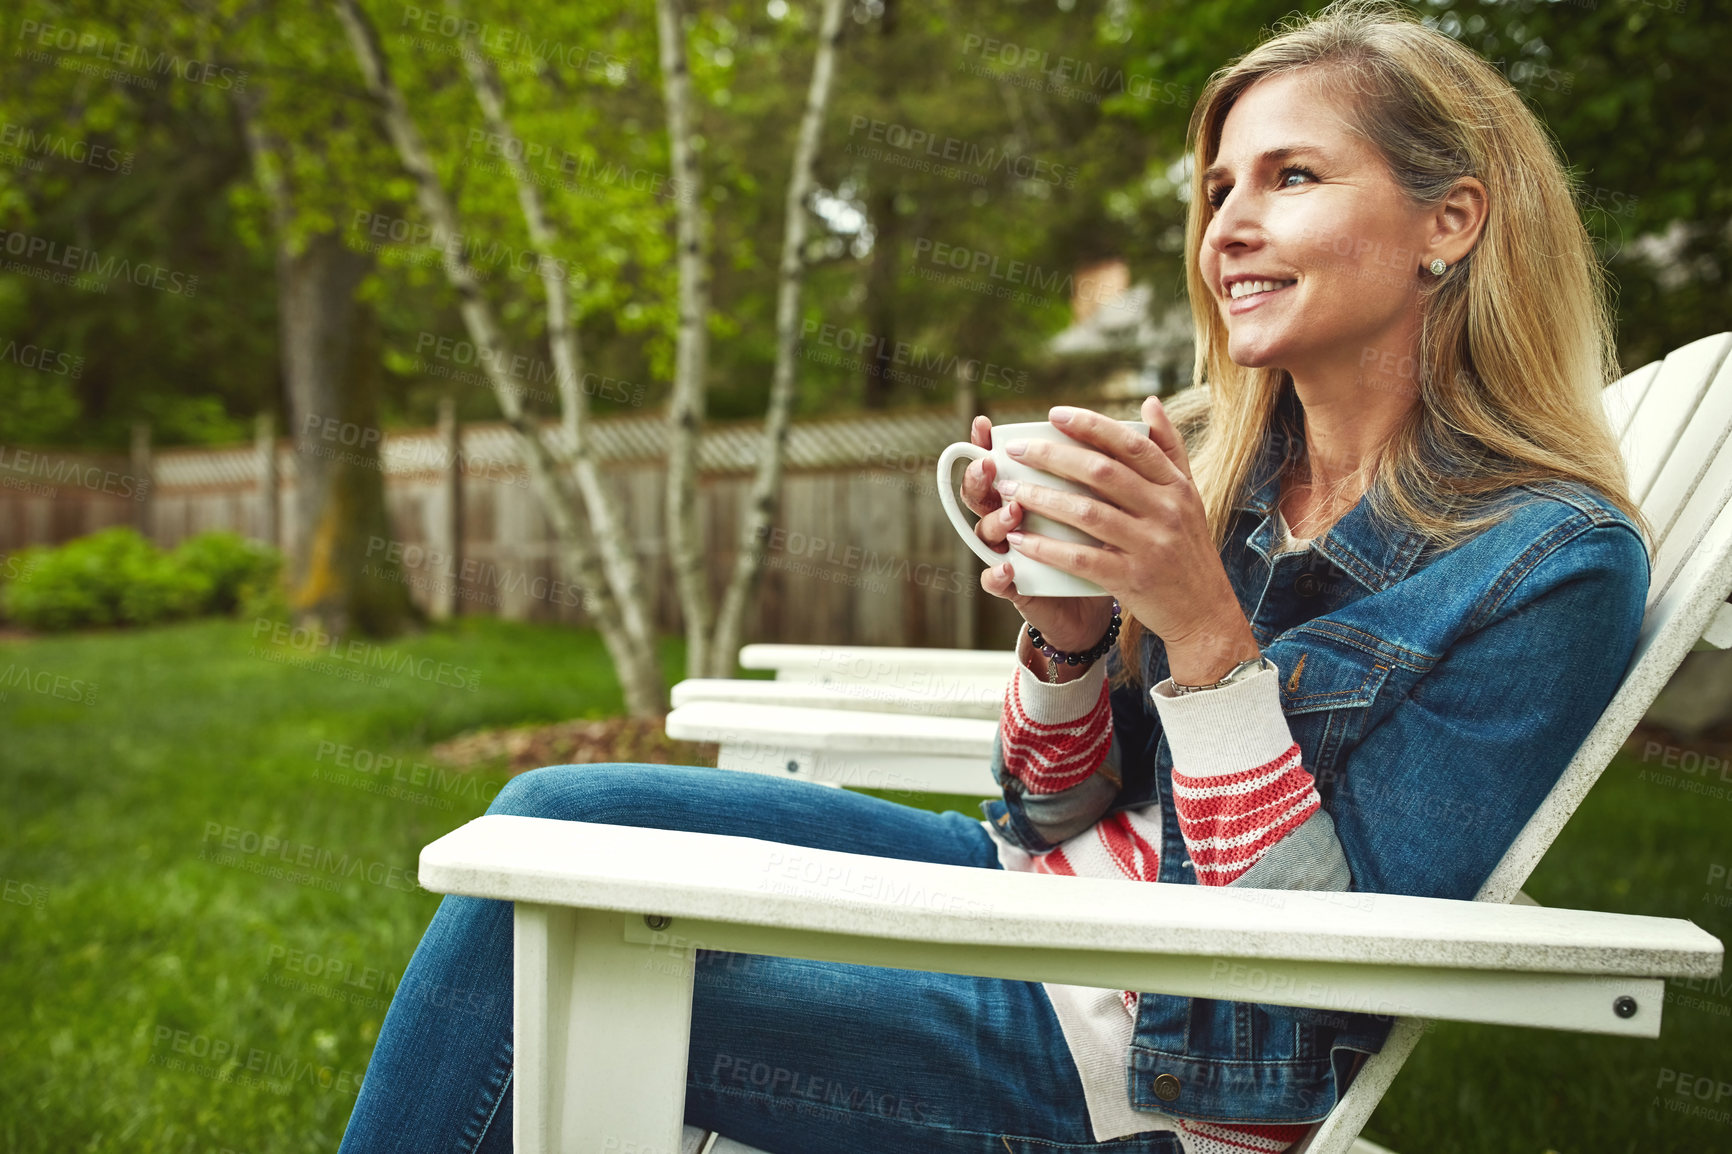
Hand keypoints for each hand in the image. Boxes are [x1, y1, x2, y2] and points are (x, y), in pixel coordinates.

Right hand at [959, 414, 1116, 653]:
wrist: (1105, 603)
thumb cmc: (1109, 541)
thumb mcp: (1119, 497)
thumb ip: (1125, 454)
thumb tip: (1149, 403)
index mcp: (1030, 492)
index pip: (1000, 462)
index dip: (985, 443)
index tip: (983, 423)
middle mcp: (1014, 519)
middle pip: (983, 494)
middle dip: (981, 477)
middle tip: (989, 463)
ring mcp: (1012, 554)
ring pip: (987, 533)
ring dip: (996, 520)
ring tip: (1014, 510)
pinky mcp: (1017, 588)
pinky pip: (997, 581)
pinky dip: (998, 574)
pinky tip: (1009, 567)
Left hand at [993, 400, 1257, 683]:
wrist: (1205, 613)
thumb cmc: (1188, 550)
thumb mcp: (1189, 496)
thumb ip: (1169, 450)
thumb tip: (1149, 402)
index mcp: (1176, 486)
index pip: (1131, 444)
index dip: (1091, 425)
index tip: (1054, 414)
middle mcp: (1166, 510)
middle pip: (1102, 472)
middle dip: (1053, 456)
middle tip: (1017, 449)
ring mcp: (1150, 546)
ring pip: (1087, 513)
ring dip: (1042, 498)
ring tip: (1009, 489)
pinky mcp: (1132, 579)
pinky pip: (1081, 559)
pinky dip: (1047, 548)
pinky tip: (1019, 540)